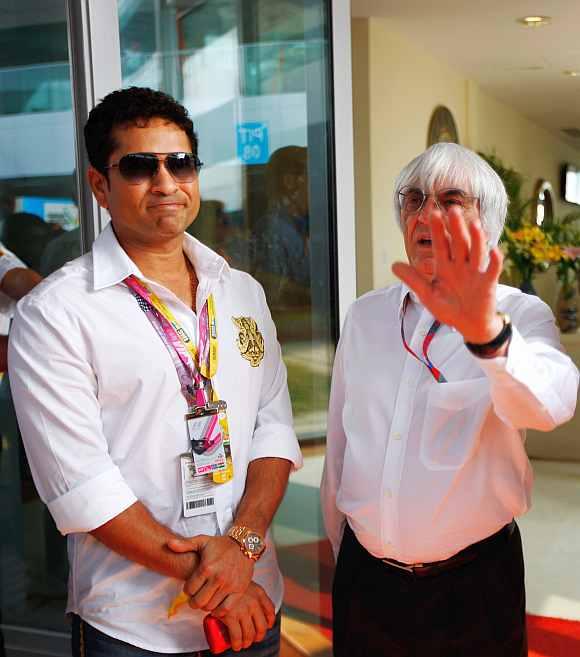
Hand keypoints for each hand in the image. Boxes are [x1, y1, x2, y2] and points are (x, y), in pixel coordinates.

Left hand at [167, 535, 253, 610]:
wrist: (244, 545)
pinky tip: (216, 604)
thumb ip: (184, 544)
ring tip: (206, 598)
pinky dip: (218, 611)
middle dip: (194, 601)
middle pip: (198, 602)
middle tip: (196, 597)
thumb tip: (168, 544)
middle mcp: (218, 578)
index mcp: (207, 567)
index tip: (191, 587)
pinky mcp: (239, 591)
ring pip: (210, 607)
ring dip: (205, 605)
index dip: (187, 590)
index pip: (189, 590)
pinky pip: (225, 609)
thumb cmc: (221, 544)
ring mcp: (229, 586)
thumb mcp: (202, 541)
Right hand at [212, 582, 275, 651]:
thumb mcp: (245, 580)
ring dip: (246, 642)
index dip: (268, 623)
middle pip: (261, 627)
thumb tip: (257, 604)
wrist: (215, 577)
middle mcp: (253, 601)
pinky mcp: (230, 616)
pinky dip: (237, 644)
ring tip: (242, 644)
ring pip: (249, 634)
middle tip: (250, 638)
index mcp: (258, 592)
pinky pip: (237, 637)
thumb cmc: (228, 579)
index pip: (270, 611)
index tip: (264, 627)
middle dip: (257, 637)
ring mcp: (242, 609)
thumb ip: (252, 589)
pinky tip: (235, 646)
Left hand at [392, 209, 504, 344]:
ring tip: (474, 223)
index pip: (441, 245)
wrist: (468, 325)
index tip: (432, 214)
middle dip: (456, 228)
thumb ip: (413, 280)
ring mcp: (475, 272)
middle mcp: (460, 265)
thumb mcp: (427, 295)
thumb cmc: (448, 308)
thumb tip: (393, 265)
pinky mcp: (488, 283)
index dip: (438, 230)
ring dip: (476, 238)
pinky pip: (492, 270)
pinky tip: (494, 250)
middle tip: (453, 209)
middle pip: (459, 243)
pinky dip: (494, 261)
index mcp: (445, 266)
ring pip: (476, 252)